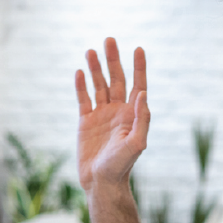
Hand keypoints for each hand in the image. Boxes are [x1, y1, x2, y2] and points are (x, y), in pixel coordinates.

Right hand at [75, 37, 149, 191]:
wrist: (102, 183)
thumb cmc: (122, 166)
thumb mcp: (137, 143)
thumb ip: (142, 118)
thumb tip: (143, 93)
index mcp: (132, 114)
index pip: (137, 84)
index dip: (139, 67)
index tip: (139, 48)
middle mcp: (118, 111)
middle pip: (116, 79)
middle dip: (113, 60)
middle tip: (109, 40)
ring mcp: (101, 115)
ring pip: (99, 85)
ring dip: (95, 68)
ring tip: (90, 50)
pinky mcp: (86, 122)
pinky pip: (83, 99)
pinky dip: (81, 86)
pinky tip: (79, 72)